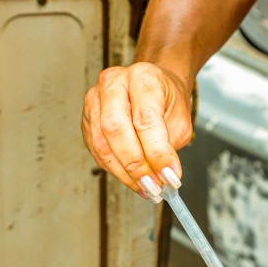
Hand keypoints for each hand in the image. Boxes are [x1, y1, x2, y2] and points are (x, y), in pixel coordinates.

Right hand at [81, 62, 192, 199]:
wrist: (151, 86)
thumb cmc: (166, 99)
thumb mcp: (181, 118)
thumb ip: (172, 144)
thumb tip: (165, 175)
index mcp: (142, 78)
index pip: (145, 119)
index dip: (157, 153)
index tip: (170, 176)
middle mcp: (113, 84)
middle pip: (115, 129)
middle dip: (136, 165)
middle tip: (154, 187)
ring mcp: (95, 100)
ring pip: (102, 144)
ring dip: (125, 173)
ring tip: (146, 189)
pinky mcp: (87, 119)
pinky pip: (96, 151)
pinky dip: (115, 170)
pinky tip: (132, 180)